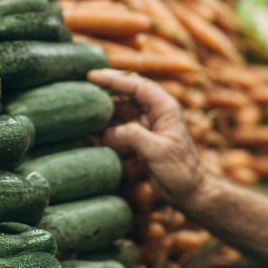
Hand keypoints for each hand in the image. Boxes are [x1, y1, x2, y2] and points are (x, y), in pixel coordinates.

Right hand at [88, 69, 206, 205]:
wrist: (188, 191)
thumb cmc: (180, 170)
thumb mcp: (158, 151)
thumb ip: (134, 136)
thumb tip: (110, 130)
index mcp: (164, 107)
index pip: (137, 85)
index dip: (114, 78)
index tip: (91, 76)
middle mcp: (153, 112)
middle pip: (123, 96)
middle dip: (103, 98)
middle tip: (80, 98)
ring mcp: (144, 125)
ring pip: (117, 114)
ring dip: (102, 120)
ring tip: (82, 123)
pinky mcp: (137, 140)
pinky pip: (116, 132)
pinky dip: (105, 134)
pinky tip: (92, 139)